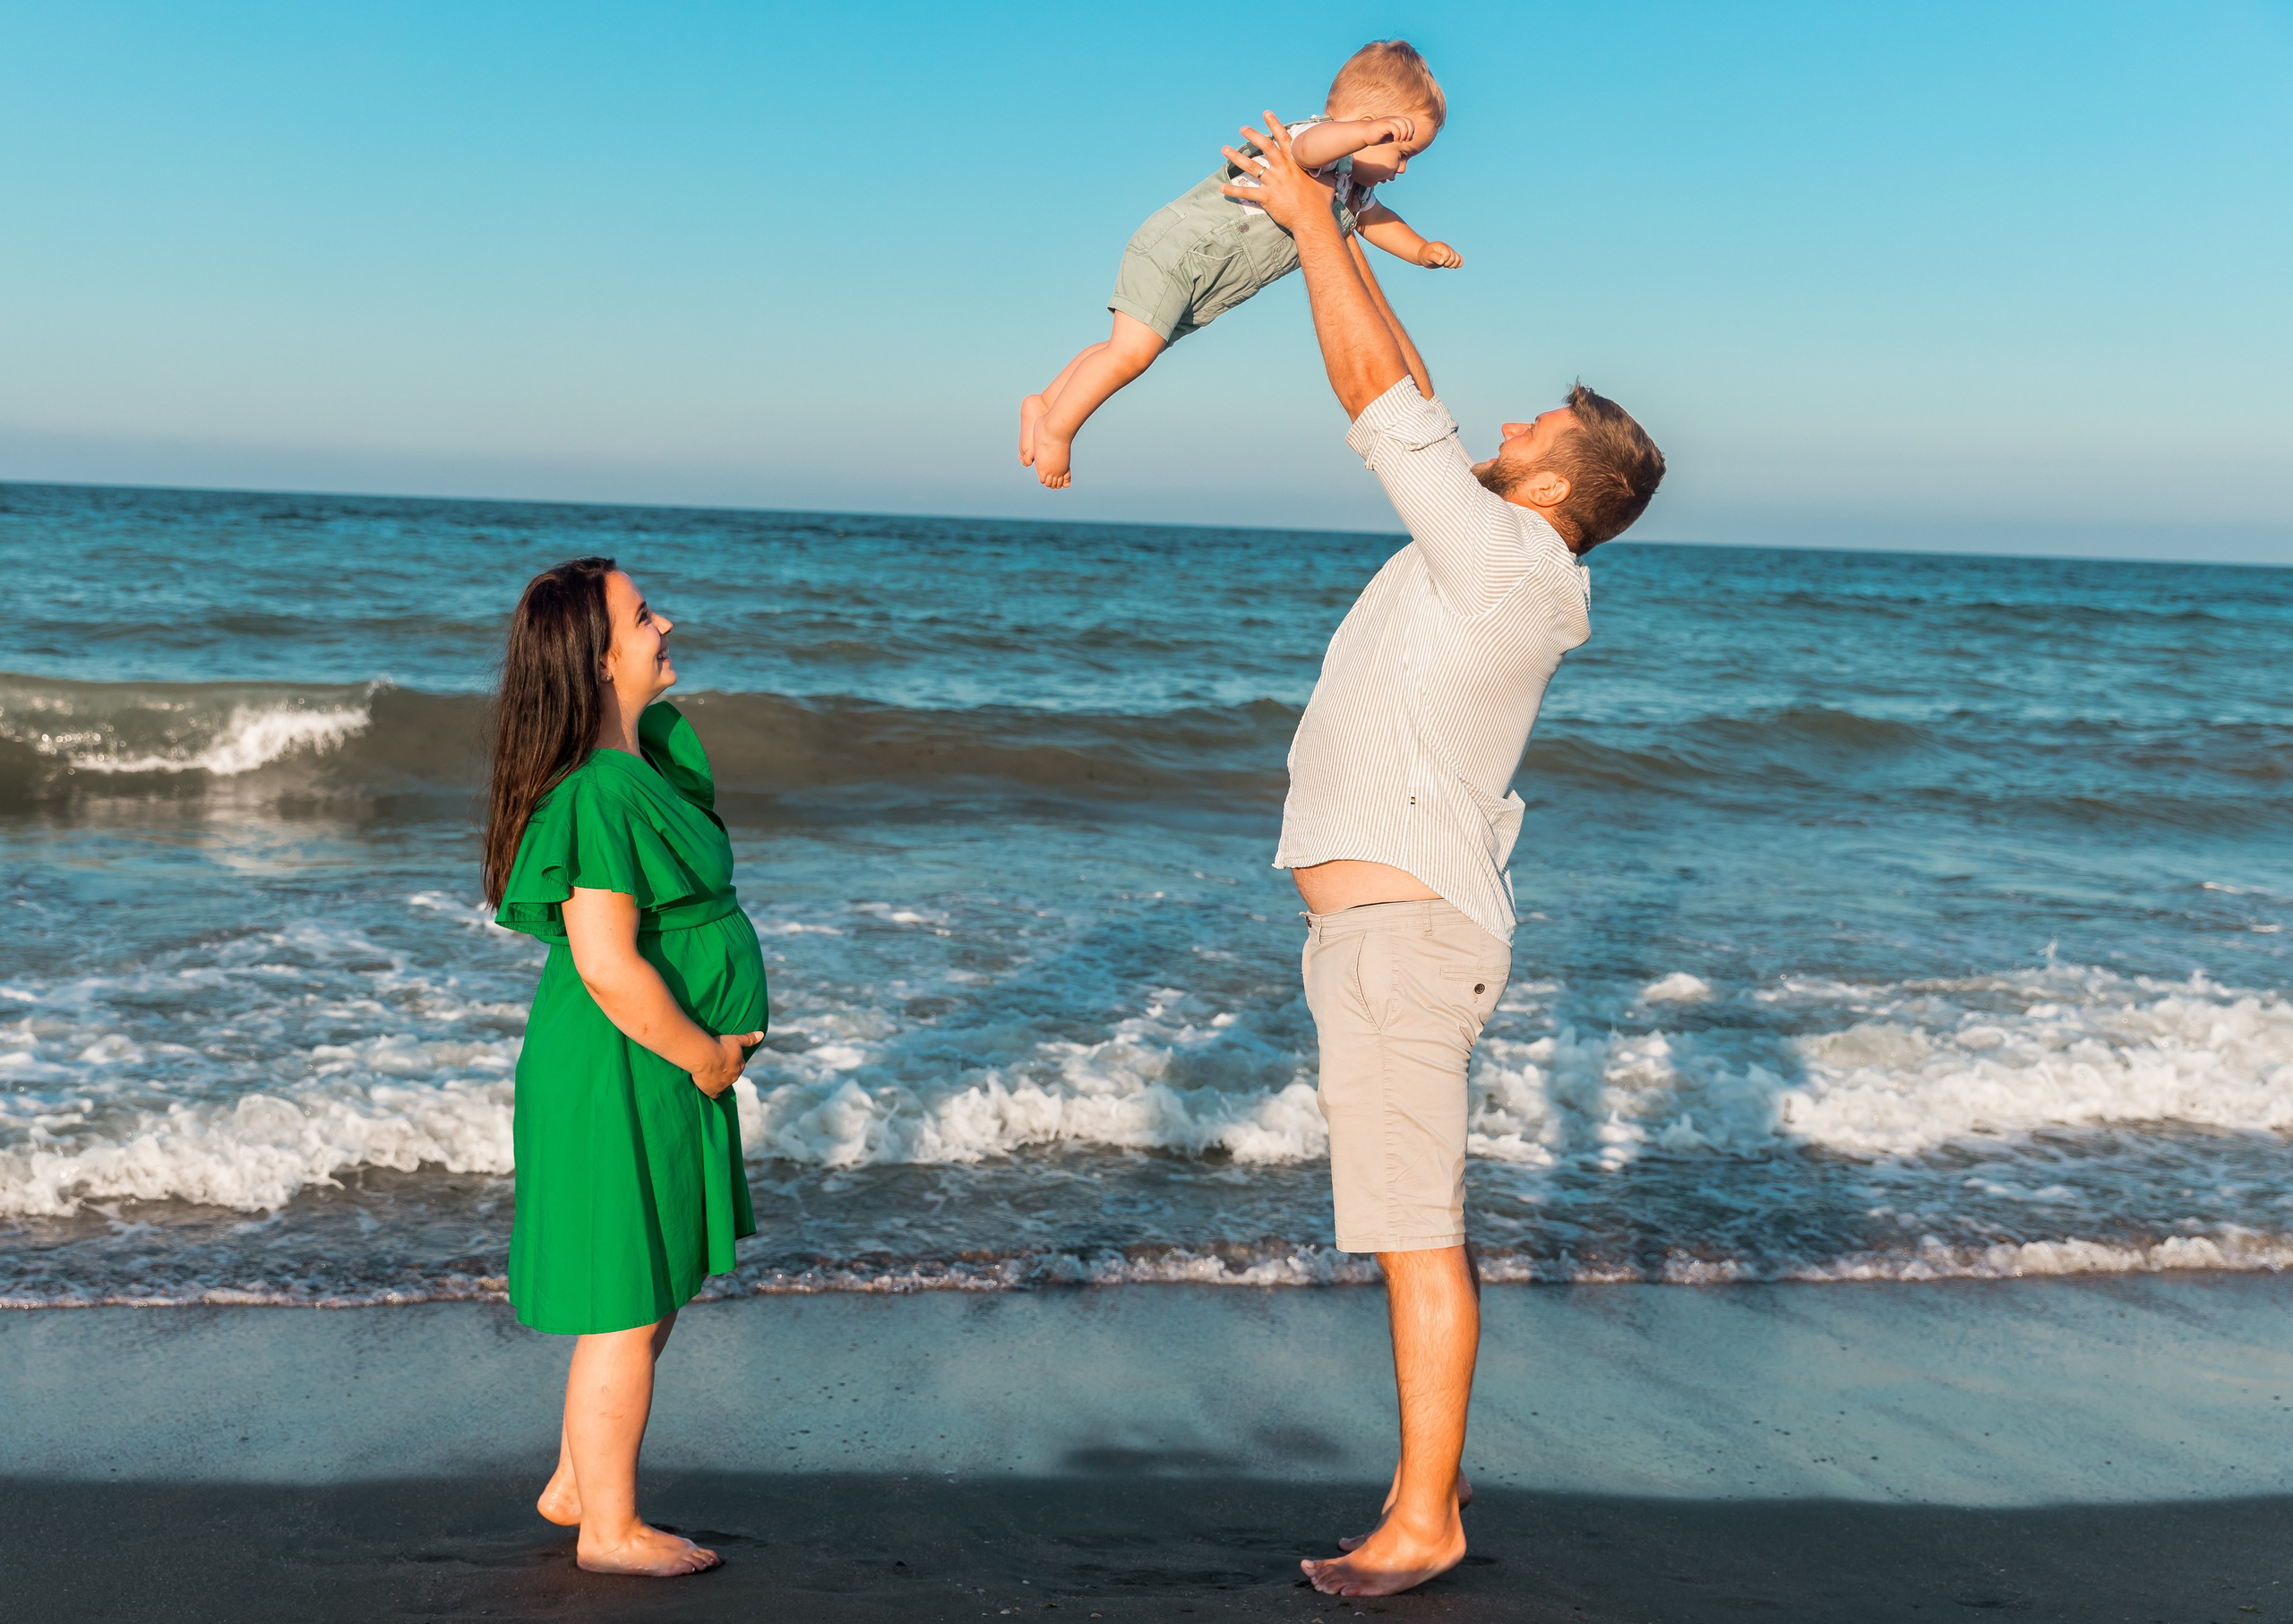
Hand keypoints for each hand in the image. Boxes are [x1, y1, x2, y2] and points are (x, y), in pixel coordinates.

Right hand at [691, 1030, 762, 1096]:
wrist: (704, 1057)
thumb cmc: (720, 1046)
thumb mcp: (736, 1039)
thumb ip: (749, 1038)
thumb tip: (762, 1035)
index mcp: (740, 1066)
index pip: (739, 1065)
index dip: (732, 1062)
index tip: (726, 1058)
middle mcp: (734, 1078)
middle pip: (732, 1076)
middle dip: (727, 1073)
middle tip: (718, 1067)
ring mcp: (723, 1086)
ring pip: (725, 1087)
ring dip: (722, 1083)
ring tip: (714, 1077)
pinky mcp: (712, 1092)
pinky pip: (716, 1095)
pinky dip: (715, 1094)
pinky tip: (712, 1090)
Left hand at [1218, 112, 1334, 234]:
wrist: (1313, 219)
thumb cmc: (1321, 201)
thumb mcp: (1327, 180)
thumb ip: (1325, 170)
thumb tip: (1332, 166)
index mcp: (1295, 163)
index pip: (1283, 139)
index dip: (1274, 125)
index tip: (1266, 114)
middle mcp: (1282, 170)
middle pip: (1265, 147)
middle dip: (1252, 135)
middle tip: (1243, 129)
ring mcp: (1274, 183)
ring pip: (1251, 166)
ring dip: (1236, 157)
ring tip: (1225, 149)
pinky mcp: (1267, 198)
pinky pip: (1246, 193)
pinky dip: (1233, 191)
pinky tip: (1222, 188)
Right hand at [1373, 114, 1416, 147]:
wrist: (1364, 134)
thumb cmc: (1378, 136)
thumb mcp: (1391, 136)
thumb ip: (1400, 135)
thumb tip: (1409, 138)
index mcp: (1396, 121)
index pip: (1410, 122)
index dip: (1411, 131)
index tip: (1407, 139)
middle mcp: (1393, 119)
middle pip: (1408, 121)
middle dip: (1409, 132)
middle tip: (1405, 140)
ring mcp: (1388, 121)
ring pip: (1402, 123)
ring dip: (1404, 134)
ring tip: (1400, 141)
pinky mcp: (1383, 125)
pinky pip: (1394, 127)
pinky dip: (1397, 134)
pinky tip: (1395, 140)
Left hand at [1418, 240, 1462, 268]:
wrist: (1424, 254)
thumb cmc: (1424, 255)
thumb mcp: (1427, 256)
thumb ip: (1435, 257)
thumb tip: (1442, 261)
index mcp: (1443, 246)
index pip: (1448, 256)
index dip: (1444, 261)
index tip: (1438, 261)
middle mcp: (1448, 248)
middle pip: (1454, 259)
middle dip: (1448, 264)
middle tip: (1441, 264)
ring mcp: (1450, 252)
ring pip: (1459, 259)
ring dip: (1453, 265)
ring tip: (1445, 265)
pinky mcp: (1451, 257)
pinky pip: (1460, 260)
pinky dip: (1458, 264)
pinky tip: (1452, 267)